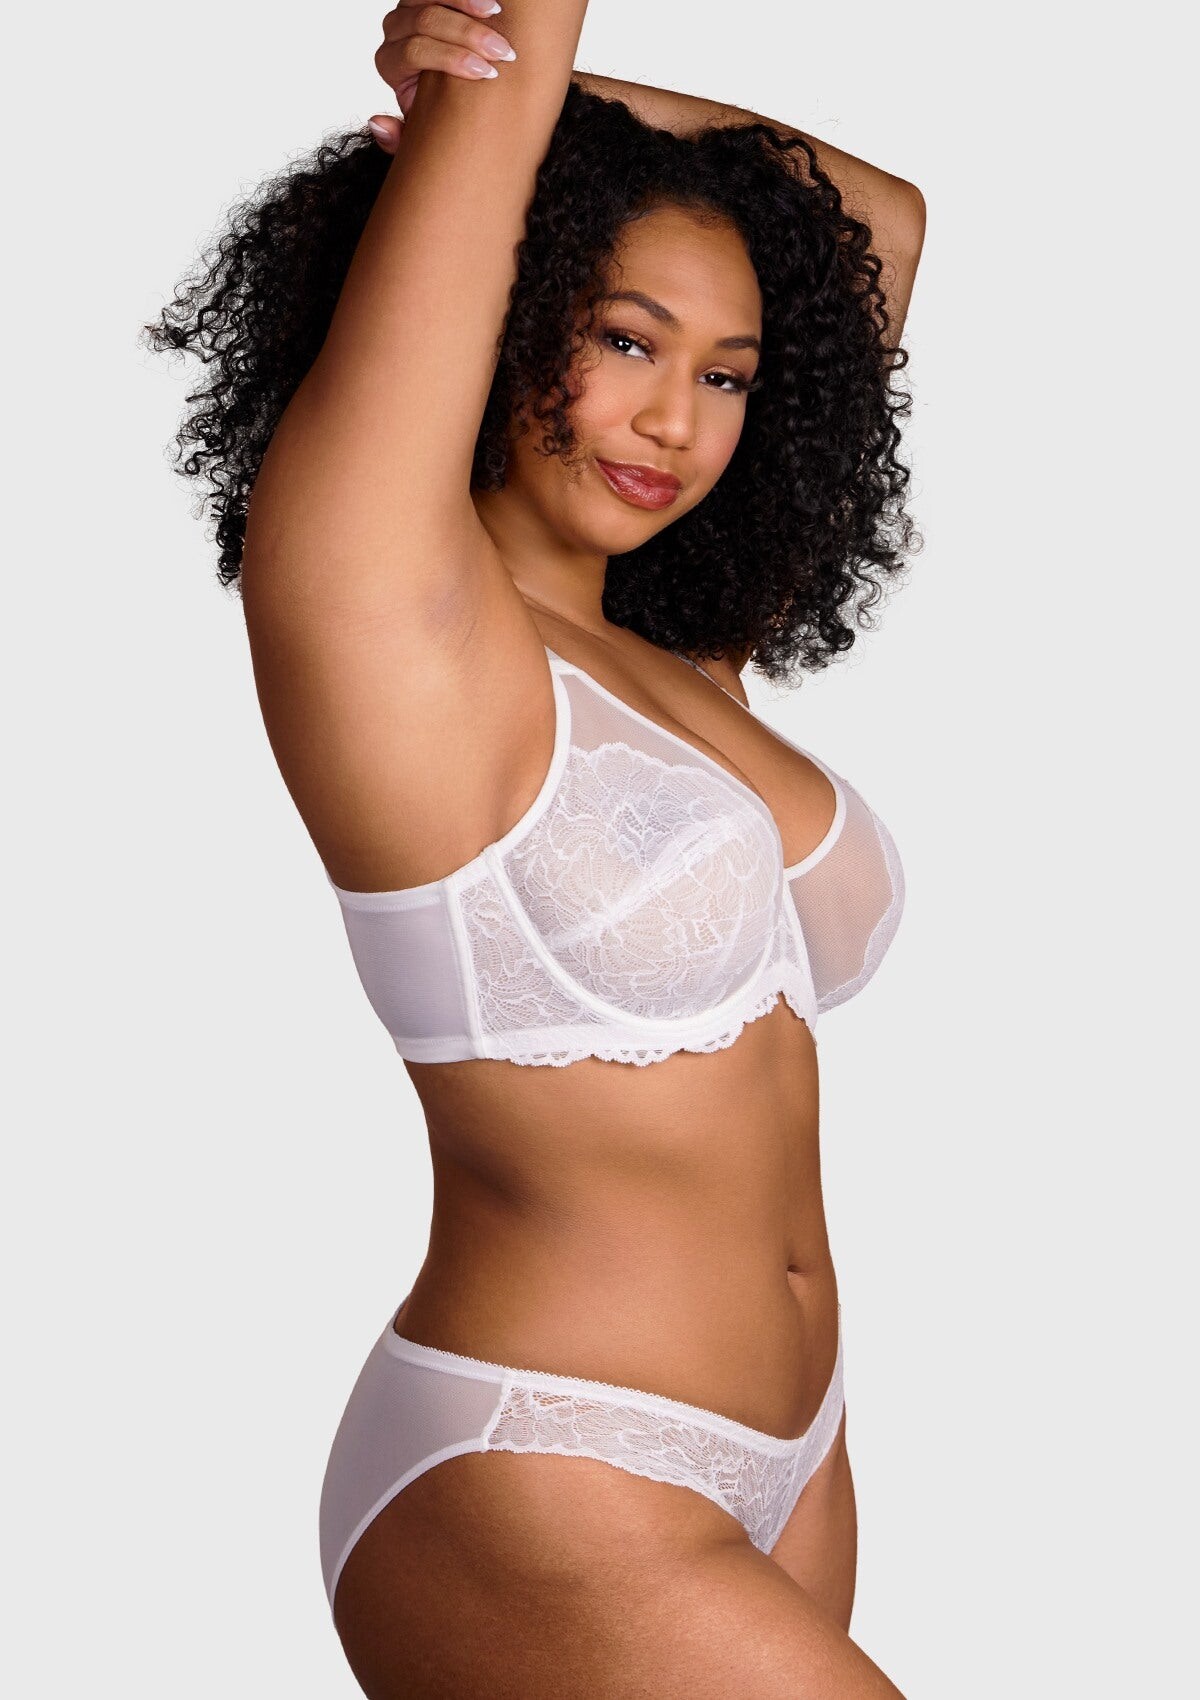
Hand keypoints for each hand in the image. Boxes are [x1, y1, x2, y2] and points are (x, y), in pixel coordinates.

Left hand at [369, 2, 516, 146]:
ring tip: (498, 13)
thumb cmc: (436, 112)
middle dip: (467, 35)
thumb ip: (400, 139)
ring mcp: (409, 8)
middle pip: (426, 21)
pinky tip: (493, 4)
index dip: (451, 59)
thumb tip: (379, 123)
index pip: (414, 52)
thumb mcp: (420, 131)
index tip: (486, 73)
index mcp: (390, 63)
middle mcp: (395, 31)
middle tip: (502, 51)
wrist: (444, 92)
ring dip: (467, 3)